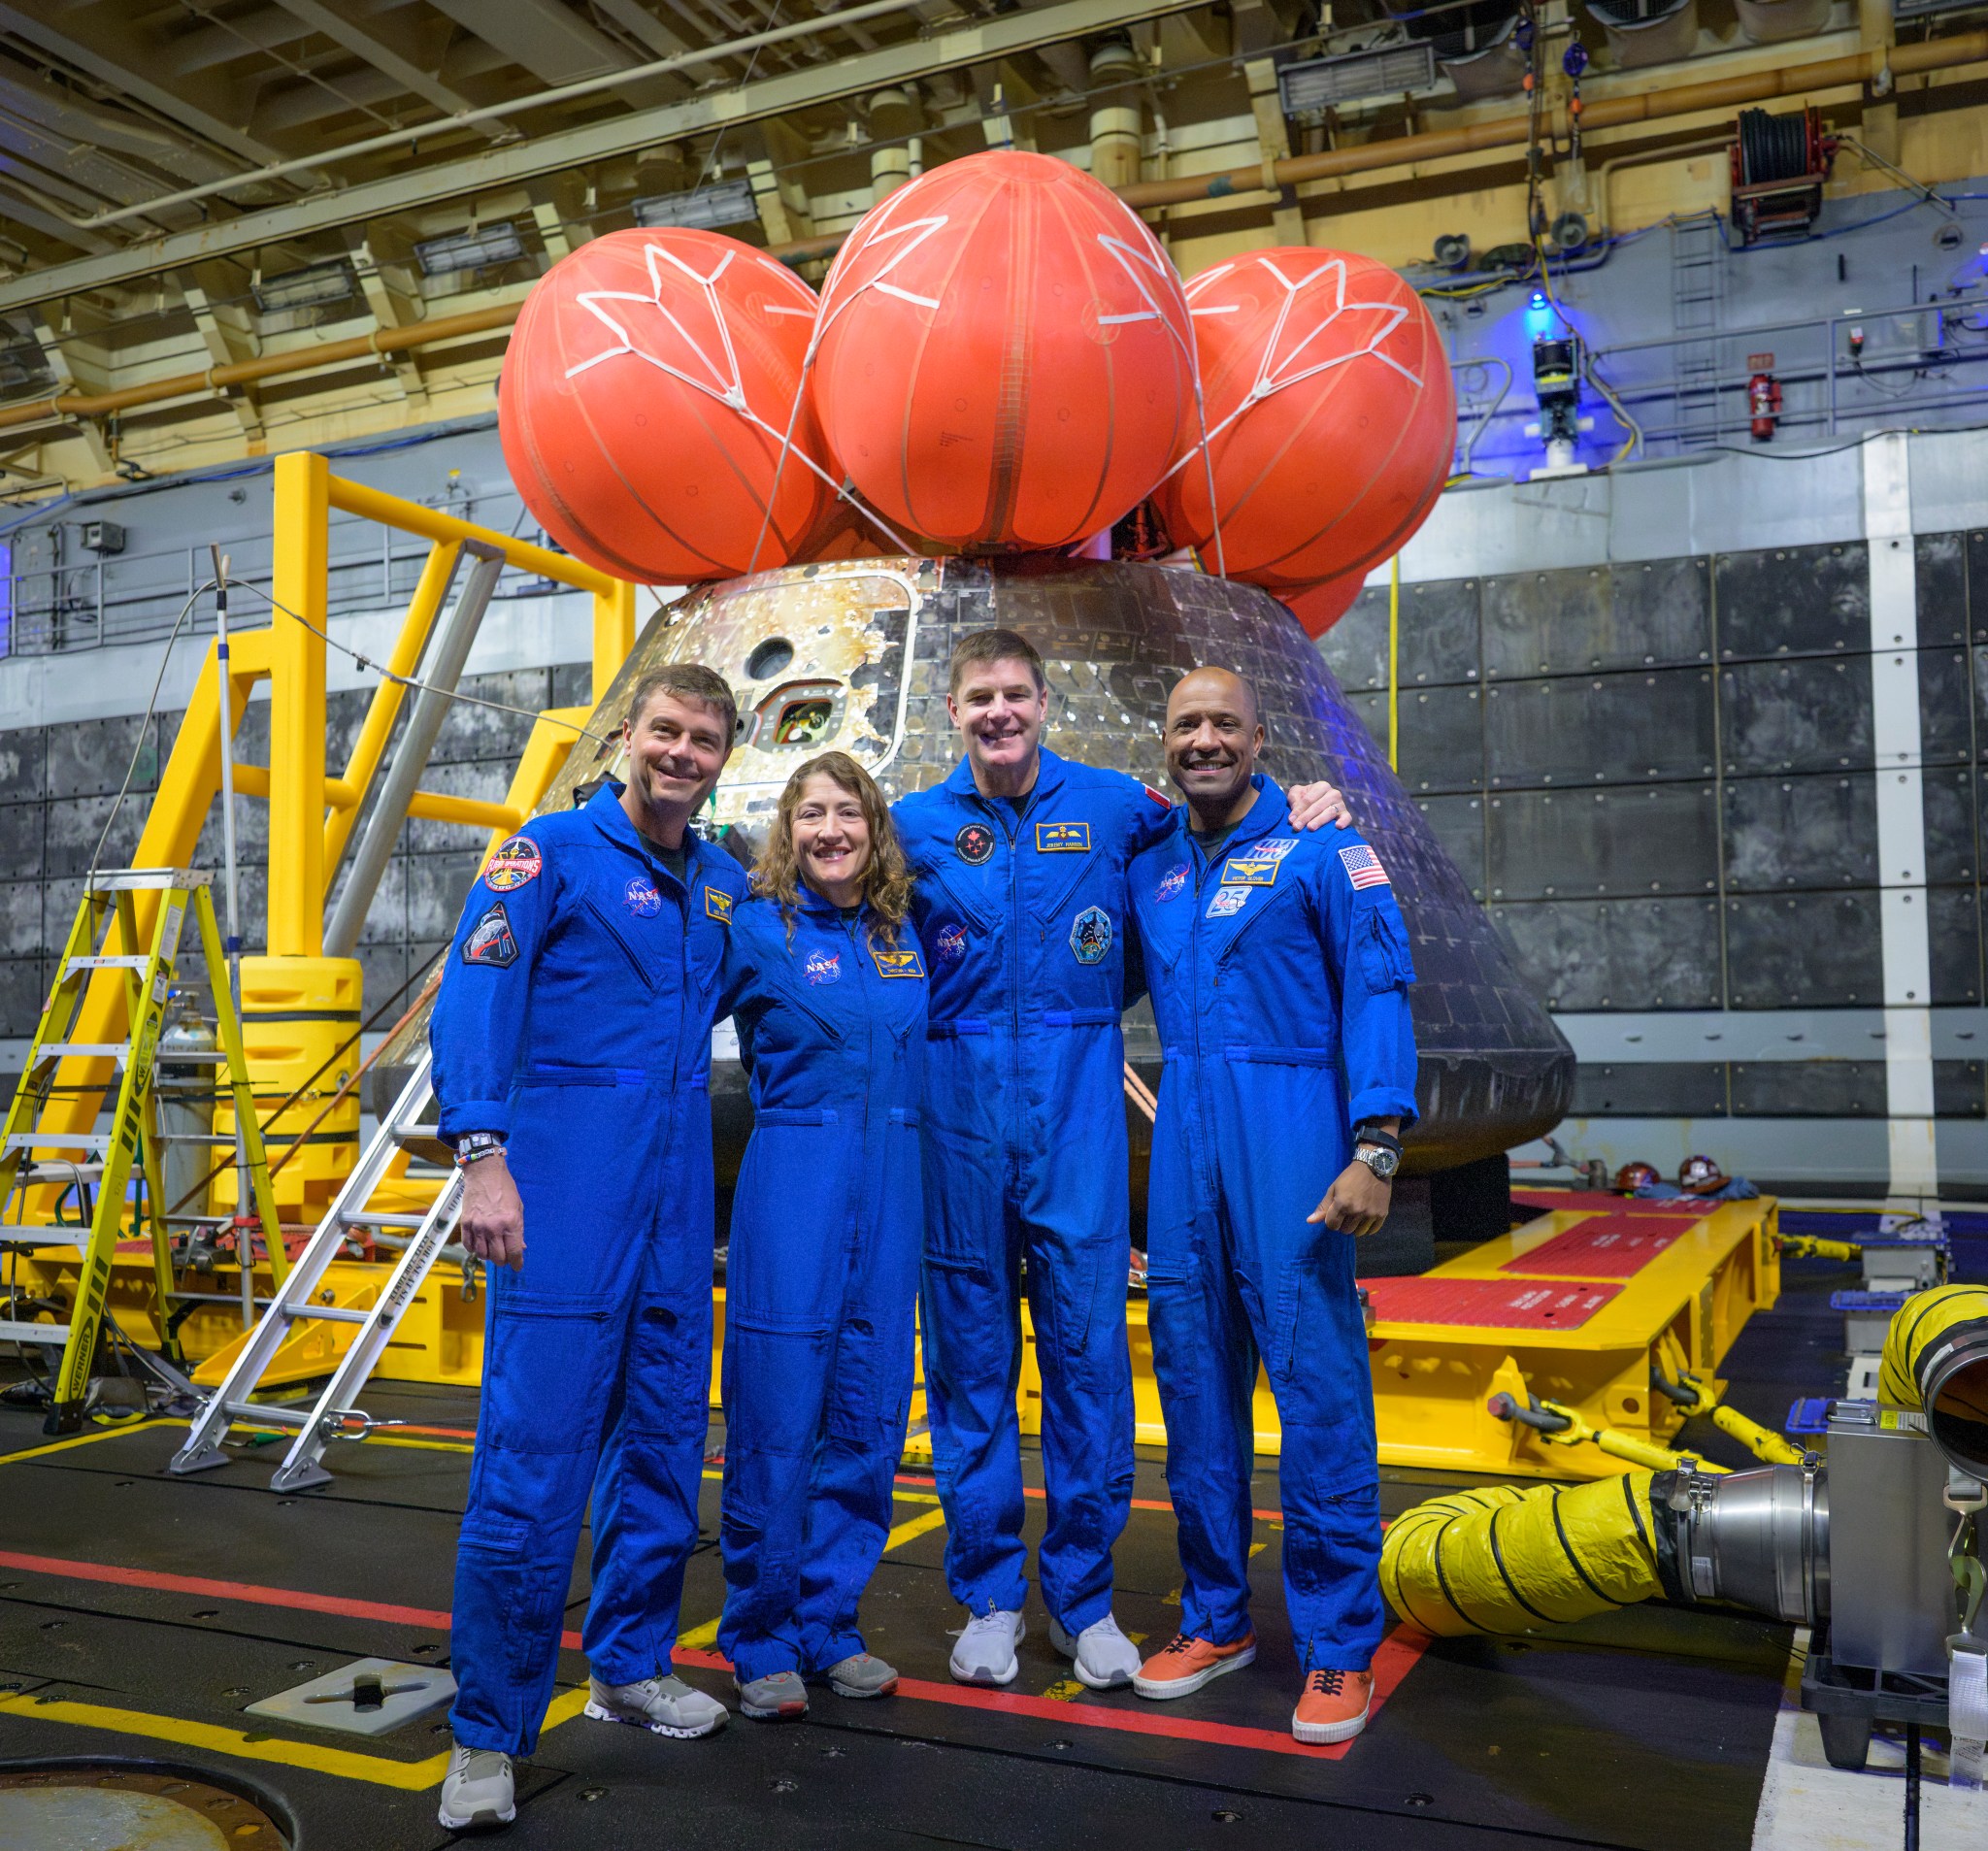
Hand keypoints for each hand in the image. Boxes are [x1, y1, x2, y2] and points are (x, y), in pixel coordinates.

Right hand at [459, 1155, 524, 1271]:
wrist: (484, 1173)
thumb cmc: (505, 1188)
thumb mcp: (518, 1207)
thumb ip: (519, 1229)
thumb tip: (521, 1247)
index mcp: (511, 1222)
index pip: (514, 1251)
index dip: (517, 1262)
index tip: (517, 1266)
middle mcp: (494, 1227)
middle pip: (498, 1257)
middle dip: (503, 1260)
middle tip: (505, 1256)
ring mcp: (478, 1226)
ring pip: (482, 1254)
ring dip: (488, 1255)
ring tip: (492, 1249)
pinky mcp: (466, 1223)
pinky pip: (469, 1245)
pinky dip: (474, 1249)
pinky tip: (480, 1244)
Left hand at [1288, 780, 1351, 831]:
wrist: (1317, 807)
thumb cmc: (1305, 801)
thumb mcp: (1296, 795)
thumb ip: (1294, 800)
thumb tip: (1293, 816)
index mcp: (1322, 786)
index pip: (1308, 799)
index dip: (1298, 809)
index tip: (1290, 820)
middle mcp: (1333, 793)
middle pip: (1318, 806)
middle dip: (1306, 817)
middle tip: (1296, 827)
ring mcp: (1341, 804)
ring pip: (1330, 812)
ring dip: (1319, 820)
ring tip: (1310, 828)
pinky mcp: (1346, 814)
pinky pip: (1347, 818)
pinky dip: (1344, 821)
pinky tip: (1338, 826)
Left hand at [1310, 1160, 1390, 1234]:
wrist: (1373, 1167)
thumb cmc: (1350, 1177)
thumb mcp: (1334, 1188)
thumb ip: (1323, 1206)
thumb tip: (1309, 1221)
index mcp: (1342, 1204)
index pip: (1332, 1225)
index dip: (1331, 1221)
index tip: (1335, 1214)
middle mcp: (1357, 1211)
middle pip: (1345, 1230)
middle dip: (1343, 1224)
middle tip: (1346, 1213)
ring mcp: (1370, 1214)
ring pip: (1358, 1233)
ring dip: (1355, 1227)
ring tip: (1356, 1215)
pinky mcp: (1382, 1214)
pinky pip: (1372, 1231)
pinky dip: (1367, 1227)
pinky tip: (1366, 1218)